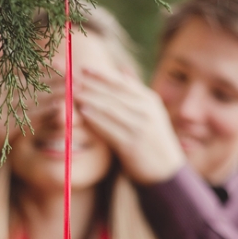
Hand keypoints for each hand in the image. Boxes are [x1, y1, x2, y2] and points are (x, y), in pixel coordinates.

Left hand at [75, 67, 185, 184]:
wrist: (166, 170)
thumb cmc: (153, 140)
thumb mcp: (150, 112)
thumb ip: (135, 91)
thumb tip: (123, 68)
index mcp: (149, 100)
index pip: (121, 82)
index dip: (101, 74)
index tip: (83, 68)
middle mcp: (146, 110)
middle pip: (113, 93)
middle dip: (91, 85)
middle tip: (71, 79)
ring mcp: (140, 127)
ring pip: (109, 108)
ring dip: (90, 99)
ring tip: (72, 93)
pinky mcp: (132, 144)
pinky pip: (110, 128)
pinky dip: (96, 119)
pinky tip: (83, 113)